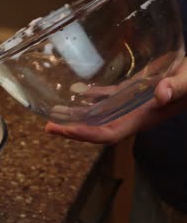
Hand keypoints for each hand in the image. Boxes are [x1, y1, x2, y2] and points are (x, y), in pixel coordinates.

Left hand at [45, 57, 186, 143]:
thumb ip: (177, 88)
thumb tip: (161, 93)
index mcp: (142, 117)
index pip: (108, 133)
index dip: (85, 135)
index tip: (63, 130)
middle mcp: (132, 115)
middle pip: (97, 129)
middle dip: (73, 130)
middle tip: (48, 125)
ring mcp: (131, 104)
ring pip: (99, 115)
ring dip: (78, 115)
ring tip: (54, 112)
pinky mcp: (132, 92)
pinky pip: (108, 98)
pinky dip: (92, 97)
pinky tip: (79, 91)